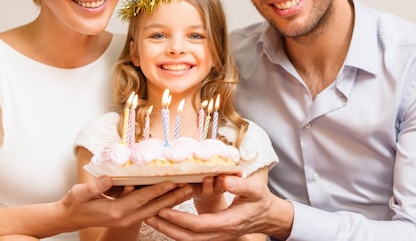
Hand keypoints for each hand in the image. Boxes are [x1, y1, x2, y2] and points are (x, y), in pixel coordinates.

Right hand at [60, 176, 192, 230]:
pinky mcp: (127, 218)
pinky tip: (171, 198)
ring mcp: (127, 219)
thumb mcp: (80, 193)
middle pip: (154, 207)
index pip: (142, 198)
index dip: (158, 189)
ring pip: (154, 210)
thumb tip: (109, 178)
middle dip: (173, 197)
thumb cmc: (74, 203)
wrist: (69, 218)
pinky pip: (149, 211)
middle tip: (190, 186)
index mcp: (116, 211)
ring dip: (171, 201)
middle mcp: (125, 217)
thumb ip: (95, 186)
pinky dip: (162, 204)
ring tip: (187, 191)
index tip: (173, 181)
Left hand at [145, 175, 292, 240]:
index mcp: (227, 223)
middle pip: (187, 237)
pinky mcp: (213, 234)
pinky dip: (175, 229)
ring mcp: (216, 237)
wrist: (268, 216)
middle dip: (165, 227)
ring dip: (167, 229)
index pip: (197, 225)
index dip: (178, 218)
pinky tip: (164, 220)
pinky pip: (191, 236)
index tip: (162, 209)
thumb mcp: (255, 189)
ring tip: (149, 217)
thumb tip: (225, 180)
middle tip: (146, 215)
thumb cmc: (261, 201)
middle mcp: (219, 234)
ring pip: (187, 239)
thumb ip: (240, 185)